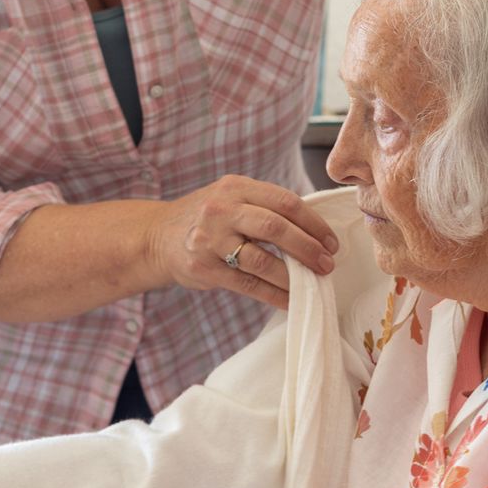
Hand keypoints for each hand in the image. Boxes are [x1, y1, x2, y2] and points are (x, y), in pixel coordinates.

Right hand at [146, 175, 337, 310]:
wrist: (156, 237)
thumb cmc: (206, 219)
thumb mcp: (230, 198)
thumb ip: (264, 206)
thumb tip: (314, 230)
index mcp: (235, 187)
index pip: (285, 202)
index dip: (313, 224)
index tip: (330, 242)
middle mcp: (221, 209)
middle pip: (275, 227)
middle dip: (307, 248)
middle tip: (327, 264)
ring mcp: (210, 239)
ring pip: (262, 260)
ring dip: (293, 275)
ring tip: (312, 282)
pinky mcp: (205, 269)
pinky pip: (248, 284)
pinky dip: (274, 295)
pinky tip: (290, 300)